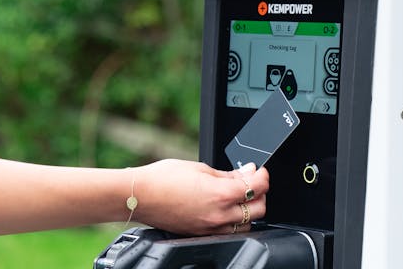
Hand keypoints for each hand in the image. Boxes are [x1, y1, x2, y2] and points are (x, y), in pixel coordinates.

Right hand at [132, 159, 268, 234]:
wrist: (139, 196)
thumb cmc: (163, 178)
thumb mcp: (200, 168)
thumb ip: (228, 174)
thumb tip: (247, 172)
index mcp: (221, 194)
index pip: (258, 187)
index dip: (263, 175)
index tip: (259, 171)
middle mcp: (219, 215)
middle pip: (258, 209)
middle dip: (260, 193)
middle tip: (251, 181)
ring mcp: (210, 228)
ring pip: (246, 224)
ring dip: (248, 209)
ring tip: (238, 195)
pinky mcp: (202, 234)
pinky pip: (228, 232)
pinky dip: (233, 221)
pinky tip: (224, 208)